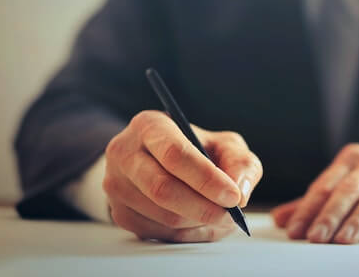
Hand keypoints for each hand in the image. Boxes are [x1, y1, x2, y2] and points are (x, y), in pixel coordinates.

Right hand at [103, 110, 261, 241]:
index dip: (206, 179)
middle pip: (163, 189)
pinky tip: (203, 223)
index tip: (233, 196)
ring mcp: (117, 185)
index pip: (175, 154)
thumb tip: (241, 192)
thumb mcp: (224, 144)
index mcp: (150, 125)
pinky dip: (188, 234)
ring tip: (222, 217)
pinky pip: (159, 233)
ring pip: (163, 216)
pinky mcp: (119, 213)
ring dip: (199, 223)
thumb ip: (240, 162)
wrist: (159, 160)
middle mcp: (125, 152)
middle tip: (232, 216)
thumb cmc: (197, 150)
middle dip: (204, 207)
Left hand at [271, 143, 358, 243]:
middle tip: (315, 238)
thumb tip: (281, 219)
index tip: (295, 231)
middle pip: (348, 189)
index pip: (325, 185)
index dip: (308, 208)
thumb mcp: (350, 185)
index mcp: (352, 158)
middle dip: (330, 215)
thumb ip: (317, 202)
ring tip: (343, 240)